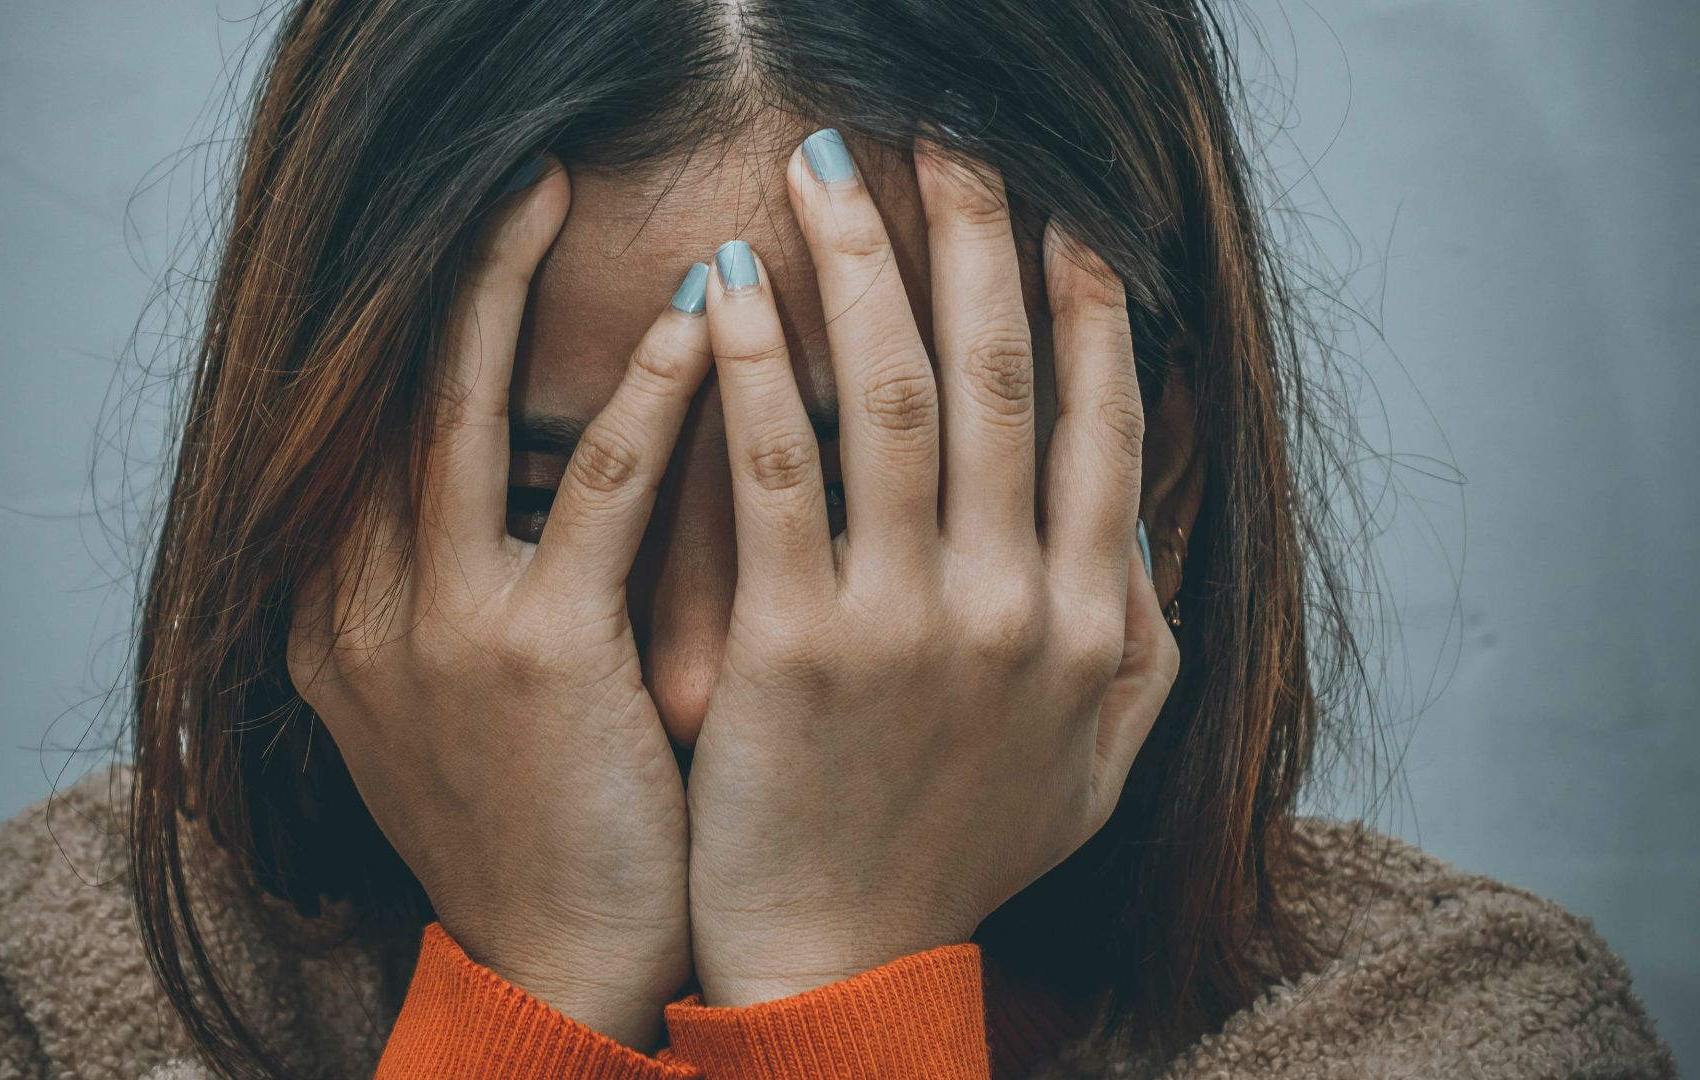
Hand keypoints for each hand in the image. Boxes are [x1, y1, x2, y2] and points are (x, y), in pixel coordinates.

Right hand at [285, 158, 710, 1050]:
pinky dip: (646, 397)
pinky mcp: (533, 655)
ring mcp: (433, 628)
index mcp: (330, 617)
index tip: (477, 244)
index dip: (415, 325)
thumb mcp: (448, 702)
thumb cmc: (531, 826)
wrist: (555, 968)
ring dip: (510, 290)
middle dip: (449, 275)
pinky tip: (697, 326)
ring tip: (560, 195)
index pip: (360, 432)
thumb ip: (446, 589)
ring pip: (460, 412)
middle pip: (388, 395)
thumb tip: (523, 474)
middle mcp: (354, 608)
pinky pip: (597, 490)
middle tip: (516, 182)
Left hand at [684, 132, 1180, 1005]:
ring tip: (828, 169)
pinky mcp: (796, 645)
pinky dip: (752, 366)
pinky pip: (775, 471)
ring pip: (892, 396)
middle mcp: (1016, 606)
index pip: (1100, 425)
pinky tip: (725, 284)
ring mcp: (908, 622)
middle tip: (948, 140)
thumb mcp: (1094, 766)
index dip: (1086, 307)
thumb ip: (1140, 643)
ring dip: (863, 265)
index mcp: (1091, 622)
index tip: (1063, 217)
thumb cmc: (957, 857)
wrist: (842, 964)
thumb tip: (1144, 524)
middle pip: (999, 377)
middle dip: (977, 240)